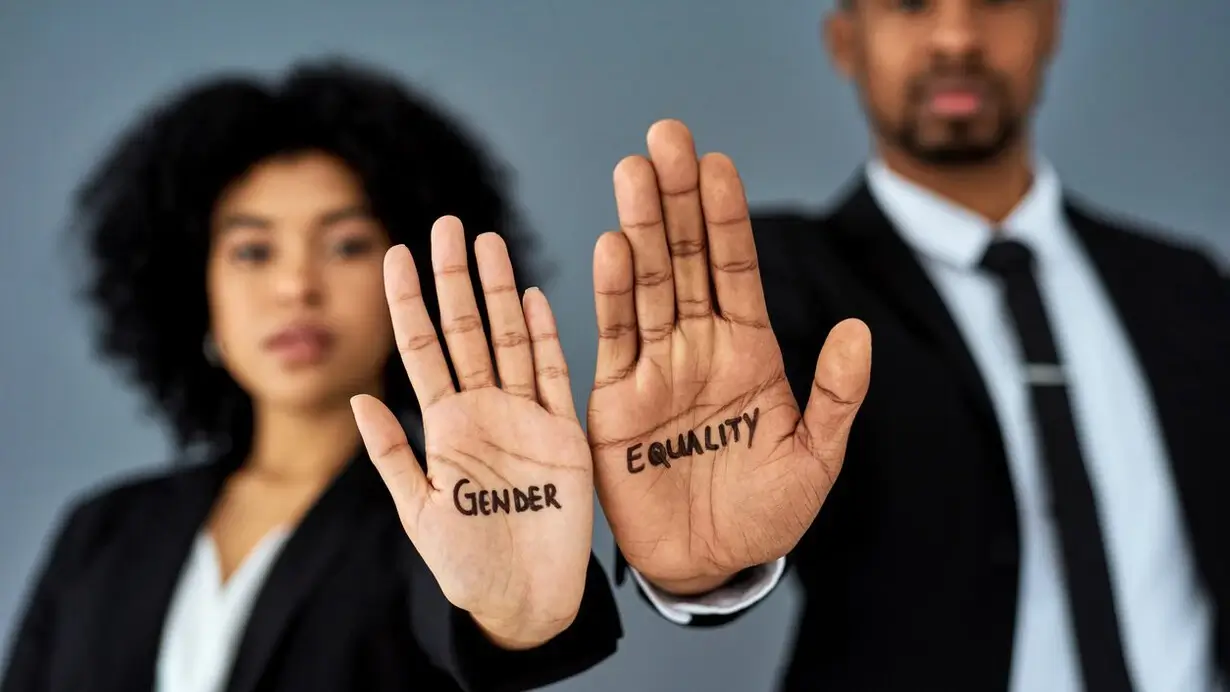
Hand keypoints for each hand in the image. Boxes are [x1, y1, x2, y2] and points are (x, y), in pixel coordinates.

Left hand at [352, 217, 593, 648]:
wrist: (526, 600)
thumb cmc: (467, 565)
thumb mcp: (417, 511)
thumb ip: (390, 454)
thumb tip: (357, 396)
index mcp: (444, 425)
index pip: (420, 348)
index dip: (407, 301)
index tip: (395, 252)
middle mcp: (484, 410)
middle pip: (466, 330)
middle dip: (455, 278)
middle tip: (448, 224)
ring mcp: (526, 416)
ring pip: (512, 339)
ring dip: (500, 292)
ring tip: (488, 242)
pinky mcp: (564, 433)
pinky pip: (556, 375)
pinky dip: (547, 336)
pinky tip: (534, 296)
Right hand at [588, 120, 871, 594]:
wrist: (709, 563)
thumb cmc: (766, 513)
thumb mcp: (816, 457)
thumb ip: (835, 395)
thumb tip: (856, 330)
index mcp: (750, 350)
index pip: (737, 268)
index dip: (727, 217)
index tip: (719, 164)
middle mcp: (699, 346)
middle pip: (686, 258)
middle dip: (677, 198)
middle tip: (667, 137)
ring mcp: (656, 368)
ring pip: (647, 284)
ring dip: (639, 228)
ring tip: (633, 171)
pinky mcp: (617, 399)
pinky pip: (614, 338)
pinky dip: (612, 294)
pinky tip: (612, 246)